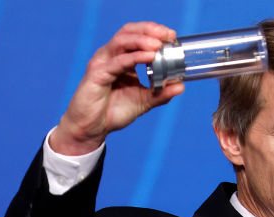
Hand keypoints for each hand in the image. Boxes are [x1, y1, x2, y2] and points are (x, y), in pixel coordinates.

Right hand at [50, 22, 185, 154]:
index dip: (154, 32)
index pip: (136, 36)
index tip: (171, 36)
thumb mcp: (143, 101)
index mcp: (121, 59)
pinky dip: (134, 58)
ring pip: (121, 42)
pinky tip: (148, 57)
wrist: (92, 129)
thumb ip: (161, 93)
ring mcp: (102, 63)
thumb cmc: (112, 112)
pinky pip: (117, 62)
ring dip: (141, 40)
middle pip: (128, 32)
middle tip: (167, 35)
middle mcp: (110, 56)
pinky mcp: (97, 74)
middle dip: (149, 30)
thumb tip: (181, 86)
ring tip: (158, 45)